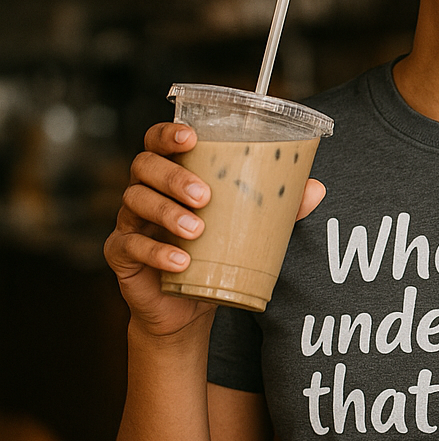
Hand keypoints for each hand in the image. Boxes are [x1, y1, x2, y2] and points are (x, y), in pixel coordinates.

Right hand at [105, 123, 325, 337]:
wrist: (189, 307)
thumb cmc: (216, 253)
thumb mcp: (248, 229)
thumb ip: (279, 207)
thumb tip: (316, 189)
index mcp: (172, 175)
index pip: (158, 142)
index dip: (168, 133)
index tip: (190, 137)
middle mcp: (146, 191)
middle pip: (144, 166)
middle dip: (173, 177)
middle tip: (204, 195)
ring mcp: (129, 221)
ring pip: (135, 201)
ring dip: (167, 212)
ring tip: (197, 229)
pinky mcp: (120, 254)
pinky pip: (128, 245)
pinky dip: (155, 252)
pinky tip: (180, 261)